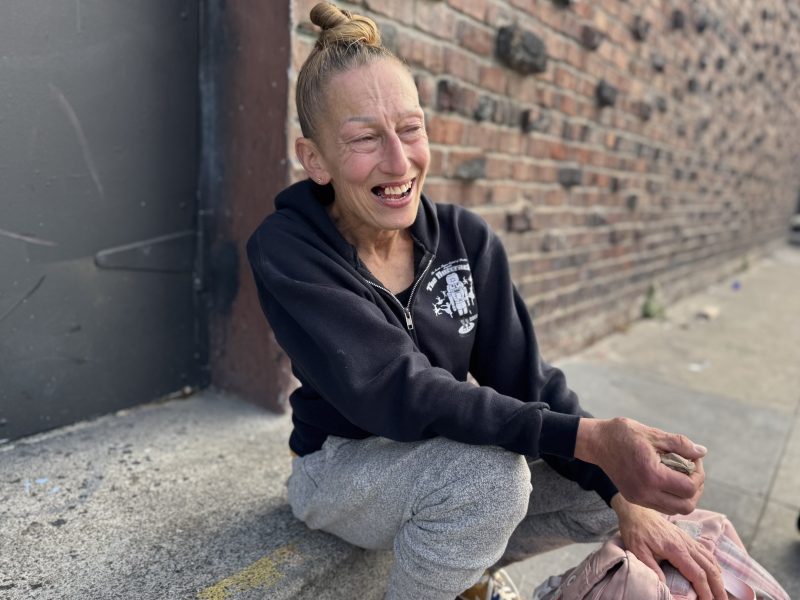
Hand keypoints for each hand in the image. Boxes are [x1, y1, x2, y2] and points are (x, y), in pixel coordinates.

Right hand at [575, 417, 705, 513]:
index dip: (699, 474)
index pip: (689, 488)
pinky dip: (672, 498)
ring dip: (685, 496)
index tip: (693, 459)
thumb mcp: (653, 434)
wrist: (597, 442)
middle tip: (692, 471)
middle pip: (686, 506)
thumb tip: (702, 452)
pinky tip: (669, 479)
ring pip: (675, 510)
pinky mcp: (634, 498)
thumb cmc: (624, 434)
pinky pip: (662, 506)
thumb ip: (680, 444)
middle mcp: (645, 492)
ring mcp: (639, 498)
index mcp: (652, 475)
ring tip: (682, 476)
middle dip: (696, 489)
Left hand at [611, 495, 726, 599]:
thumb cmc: (636, 531)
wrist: (637, 512)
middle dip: (718, 588)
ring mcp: (688, 540)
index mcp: (676, 549)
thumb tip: (664, 586)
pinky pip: (706, 553)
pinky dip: (714, 565)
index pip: (697, 574)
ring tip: (721, 592)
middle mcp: (686, 544)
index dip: (705, 591)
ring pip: (710, 561)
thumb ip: (652, 568)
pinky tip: (716, 573)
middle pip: (710, 569)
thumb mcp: (638, 550)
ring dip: (718, 578)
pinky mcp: (687, 538)